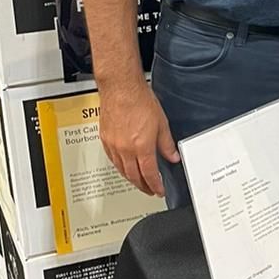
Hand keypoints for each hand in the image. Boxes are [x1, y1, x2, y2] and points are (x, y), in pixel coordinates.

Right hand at [98, 74, 178, 197]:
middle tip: (149, 189)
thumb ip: (166, 144)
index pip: (148, 174)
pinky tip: (124, 166)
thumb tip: (173, 156)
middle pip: (133, 176)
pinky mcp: (105, 140)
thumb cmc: (140, 101)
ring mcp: (113, 145)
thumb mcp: (161, 123)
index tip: (159, 190)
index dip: (155, 185)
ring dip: (131, 178)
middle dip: (143, 186)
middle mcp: (125, 149)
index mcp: (141, 147)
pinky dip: (120, 167)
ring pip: (121, 170)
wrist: (121, 88)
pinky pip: (112, 160)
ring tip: (138, 181)